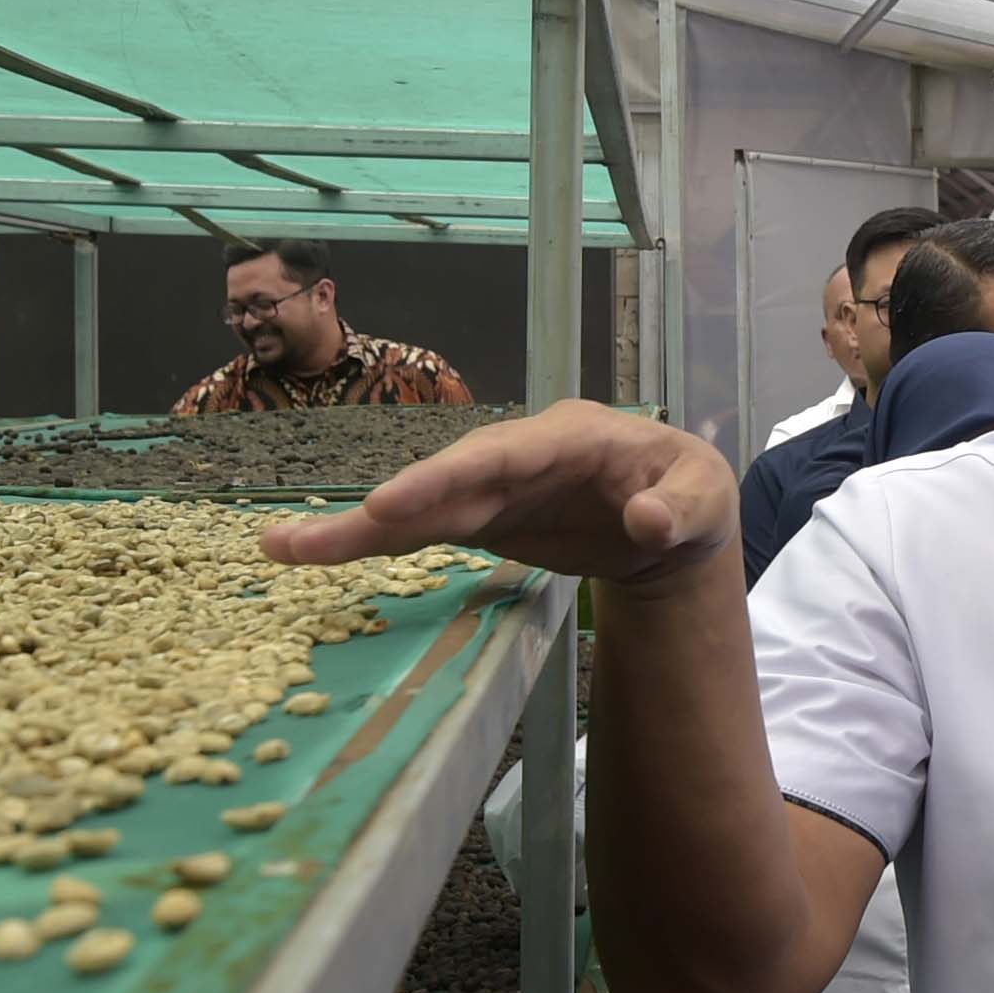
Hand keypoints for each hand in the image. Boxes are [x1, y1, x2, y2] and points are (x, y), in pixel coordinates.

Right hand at [260, 399, 734, 581]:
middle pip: (446, 479)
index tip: (391, 504)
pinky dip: (373, 545)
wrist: (676, 521)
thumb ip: (682, 509)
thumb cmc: (692, 497)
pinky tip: (313, 556)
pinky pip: (422, 531)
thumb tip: (648, 522)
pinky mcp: (483, 517)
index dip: (444, 478)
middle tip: (312, 538)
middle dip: (384, 507)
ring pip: (421, 507)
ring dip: (357, 530)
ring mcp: (497, 486)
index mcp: (574, 436)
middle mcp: (522, 454)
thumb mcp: (710, 501)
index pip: (502, 455)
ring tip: (283, 549)